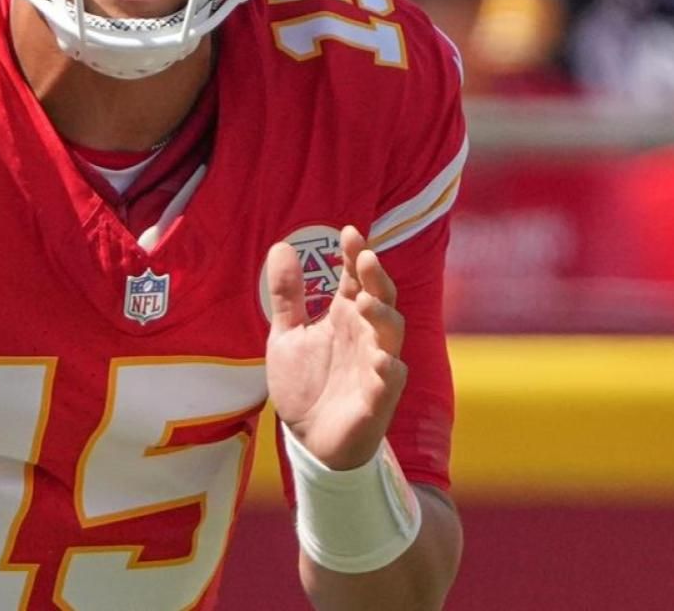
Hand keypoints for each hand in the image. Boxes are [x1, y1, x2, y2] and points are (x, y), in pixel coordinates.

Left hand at [265, 227, 406, 470]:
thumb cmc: (305, 384)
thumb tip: (282, 244)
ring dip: (383, 315)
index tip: (349, 232)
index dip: (356, 255)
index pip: (356, 277)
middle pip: (380, 297)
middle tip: (366, 258)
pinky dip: (388, 368)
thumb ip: (287, 295)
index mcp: (345, 316)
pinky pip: (391, 379)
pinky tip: (381, 360)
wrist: (310, 441)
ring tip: (366, 300)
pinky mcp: (379, 397)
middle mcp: (365, 334)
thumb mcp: (286, 336)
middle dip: (376, 278)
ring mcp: (375, 364)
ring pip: (391, 333)